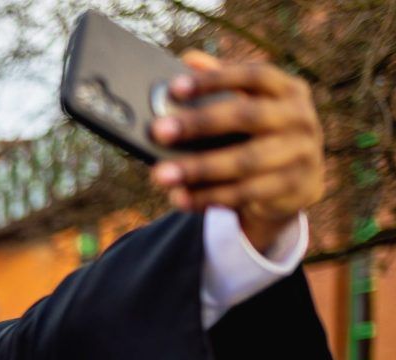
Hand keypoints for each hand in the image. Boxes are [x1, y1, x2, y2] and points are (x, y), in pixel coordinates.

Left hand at [150, 51, 322, 253]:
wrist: (299, 184)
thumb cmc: (262, 136)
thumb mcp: (252, 107)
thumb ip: (223, 85)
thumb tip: (189, 60)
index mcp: (288, 90)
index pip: (254, 75)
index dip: (216, 78)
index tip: (175, 86)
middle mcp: (300, 118)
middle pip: (247, 116)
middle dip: (200, 123)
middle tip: (158, 131)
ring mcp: (301, 154)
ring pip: (244, 161)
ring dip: (199, 169)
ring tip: (161, 174)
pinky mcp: (294, 188)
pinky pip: (245, 193)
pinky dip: (208, 197)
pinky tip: (179, 198)